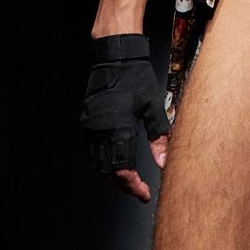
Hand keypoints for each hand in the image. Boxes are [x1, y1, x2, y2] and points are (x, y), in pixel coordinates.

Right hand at [79, 33, 170, 203]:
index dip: (133, 187)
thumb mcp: (153, 106)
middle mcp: (100, 130)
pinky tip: (115, 159)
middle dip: (124, 184)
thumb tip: (164, 161)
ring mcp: (90, 127)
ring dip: (113, 175)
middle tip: (138, 189)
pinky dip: (103, 160)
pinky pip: (91, 151)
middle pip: (109, 173)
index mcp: (118, 128)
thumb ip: (159, 136)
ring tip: (129, 178)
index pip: (123, 171)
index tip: (143, 194)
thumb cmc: (136, 77)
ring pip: (98, 164)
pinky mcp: (86, 122)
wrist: (116, 56)